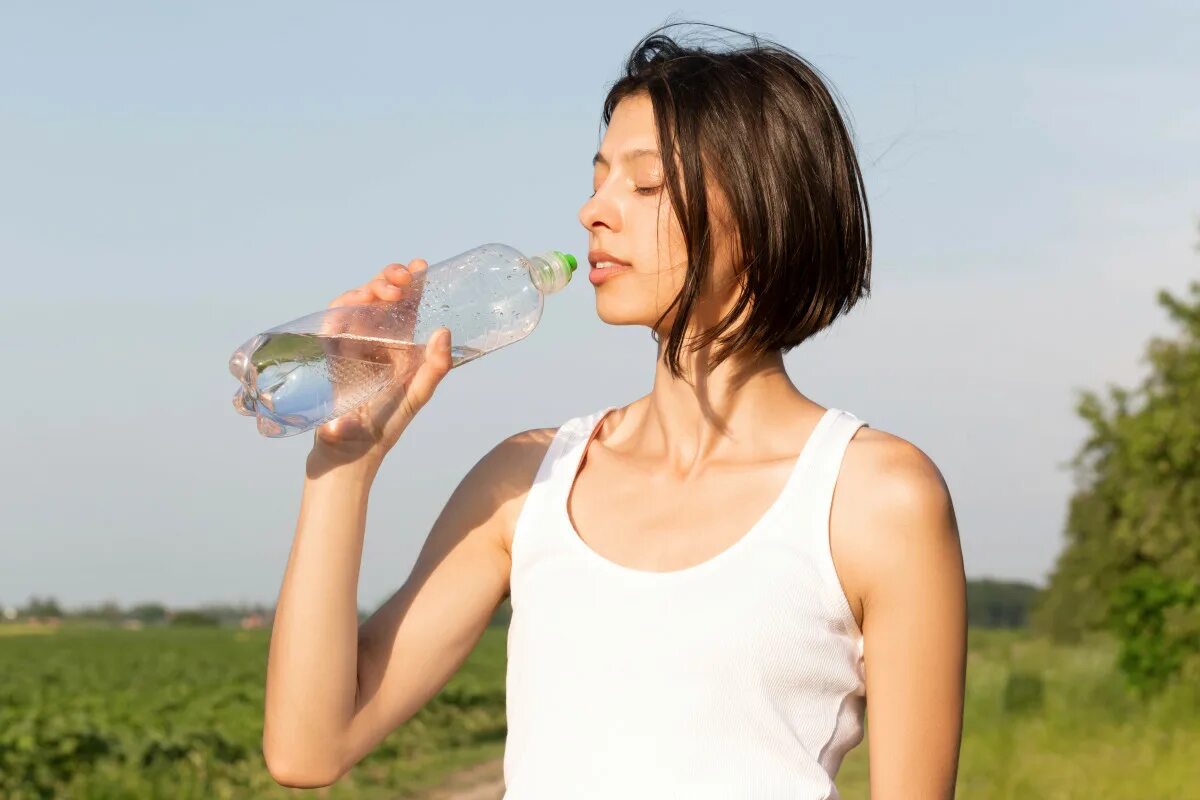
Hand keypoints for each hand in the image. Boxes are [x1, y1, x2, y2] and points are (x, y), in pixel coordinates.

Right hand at [308, 259, 452, 468]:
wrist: (348, 455)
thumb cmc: (384, 426)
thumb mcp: (417, 396)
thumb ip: (435, 368)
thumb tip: (443, 331)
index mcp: (397, 347)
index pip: (405, 307)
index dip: (412, 284)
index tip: (421, 266)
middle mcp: (373, 342)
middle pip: (378, 299)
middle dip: (389, 280)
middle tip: (403, 278)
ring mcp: (349, 345)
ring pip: (355, 304)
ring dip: (369, 290)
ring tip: (387, 291)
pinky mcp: (328, 354)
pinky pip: (332, 323)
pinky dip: (343, 310)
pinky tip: (357, 305)